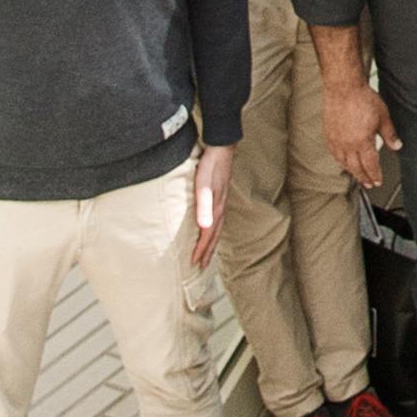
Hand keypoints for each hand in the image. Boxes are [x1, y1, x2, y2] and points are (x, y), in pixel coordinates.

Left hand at [190, 145, 232, 268]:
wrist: (221, 149)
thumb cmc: (210, 167)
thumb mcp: (203, 186)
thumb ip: (203, 207)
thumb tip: (204, 228)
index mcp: (216, 209)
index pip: (207, 235)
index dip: (201, 250)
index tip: (194, 264)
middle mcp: (220, 209)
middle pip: (214, 236)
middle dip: (208, 252)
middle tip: (201, 267)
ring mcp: (222, 203)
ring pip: (217, 229)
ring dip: (212, 243)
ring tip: (207, 254)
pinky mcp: (220, 197)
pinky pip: (218, 221)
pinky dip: (214, 231)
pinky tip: (210, 229)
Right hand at [321, 77, 400, 196]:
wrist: (343, 88)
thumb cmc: (362, 99)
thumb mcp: (383, 116)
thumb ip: (389, 134)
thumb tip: (397, 146)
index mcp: (362, 142)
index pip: (370, 165)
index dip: (375, 175)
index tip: (378, 181)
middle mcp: (348, 145)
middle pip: (356, 168)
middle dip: (364, 178)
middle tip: (369, 184)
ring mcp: (336, 141)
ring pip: (344, 163)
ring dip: (352, 172)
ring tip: (358, 176)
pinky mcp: (328, 136)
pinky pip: (334, 154)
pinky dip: (340, 161)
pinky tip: (344, 162)